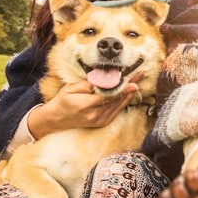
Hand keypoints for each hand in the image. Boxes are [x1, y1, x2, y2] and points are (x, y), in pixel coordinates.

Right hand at [28, 72, 143, 138]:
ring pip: (119, 105)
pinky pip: (117, 111)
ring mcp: (100, 120)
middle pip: (117, 99)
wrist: (57, 120)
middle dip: (129, 86)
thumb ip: (86, 85)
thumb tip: (101, 81)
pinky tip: (130, 93)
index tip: (134, 82)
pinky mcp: (102, 123)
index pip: (109, 96)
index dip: (123, 88)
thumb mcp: (70, 89)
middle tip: (140, 75)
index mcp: (86, 105)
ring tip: (138, 80)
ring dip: (129, 93)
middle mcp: (95, 115)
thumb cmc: (63, 101)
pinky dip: (124, 102)